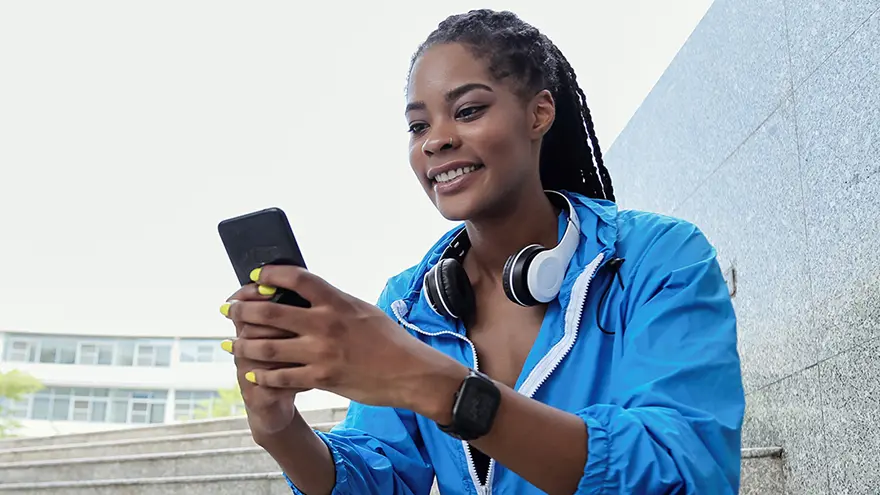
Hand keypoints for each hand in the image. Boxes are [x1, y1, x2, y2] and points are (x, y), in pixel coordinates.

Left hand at [221, 265, 468, 416]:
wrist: (410, 372)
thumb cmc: (389, 339)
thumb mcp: (362, 310)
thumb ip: (334, 303)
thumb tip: (307, 296)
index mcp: (336, 301)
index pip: (294, 278)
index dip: (269, 274)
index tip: (254, 277)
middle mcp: (325, 323)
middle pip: (269, 312)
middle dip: (242, 311)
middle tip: (229, 310)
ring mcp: (321, 352)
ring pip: (267, 348)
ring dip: (244, 346)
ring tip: (232, 345)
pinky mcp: (321, 378)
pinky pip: (282, 377)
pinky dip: (263, 374)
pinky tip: (253, 372)